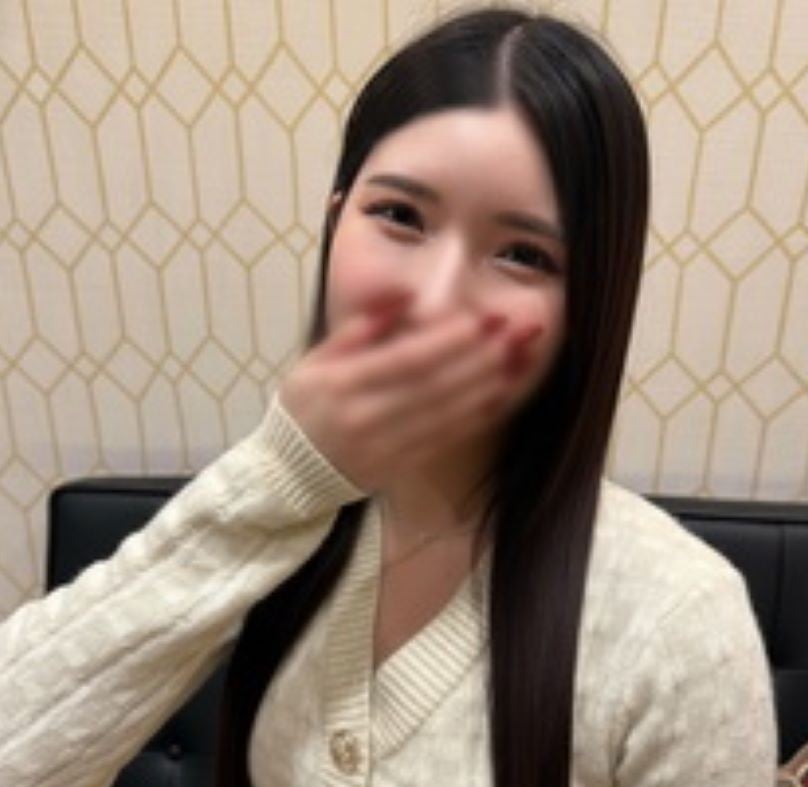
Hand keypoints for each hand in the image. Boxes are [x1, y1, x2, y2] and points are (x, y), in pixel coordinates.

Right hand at [277, 290, 542, 493]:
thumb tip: (405, 294)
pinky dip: (475, 417)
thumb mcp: (316, 359)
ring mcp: (383, 448)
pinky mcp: (398, 468)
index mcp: (341, 384)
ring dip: (488, 385)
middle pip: (434, 386)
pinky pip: (444, 440)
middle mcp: (364, 418)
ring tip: (520, 358)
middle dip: (481, 358)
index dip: (447, 341)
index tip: (481, 320)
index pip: (405, 360)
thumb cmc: (305, 405)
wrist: (287, 472)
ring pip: (446, 414)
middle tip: (517, 333)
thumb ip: (360, 326)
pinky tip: (500, 395)